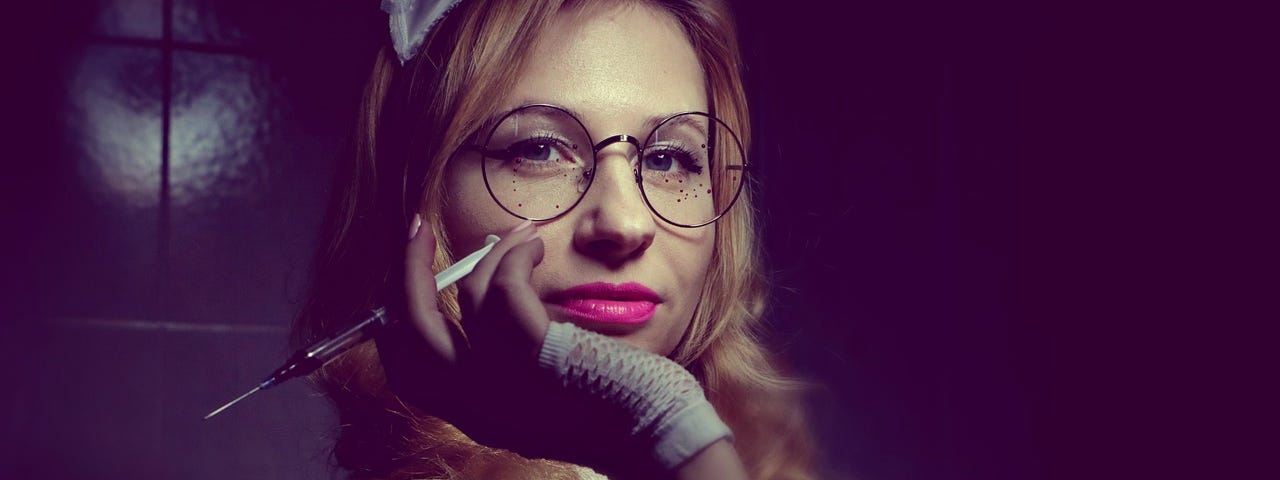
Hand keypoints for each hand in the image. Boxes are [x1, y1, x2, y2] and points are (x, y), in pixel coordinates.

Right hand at [377, 217, 652, 472]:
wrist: (659, 439)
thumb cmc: (617, 413)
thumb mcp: (544, 398)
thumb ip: (511, 370)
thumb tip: (488, 307)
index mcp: (477, 417)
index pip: (407, 371)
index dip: (395, 321)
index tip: (411, 281)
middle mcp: (478, 404)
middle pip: (412, 329)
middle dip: (408, 271)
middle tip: (417, 230)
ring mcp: (505, 380)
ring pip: (467, 293)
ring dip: (490, 251)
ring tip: (521, 235)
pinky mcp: (536, 354)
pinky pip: (505, 284)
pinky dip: (516, 253)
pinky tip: (536, 247)